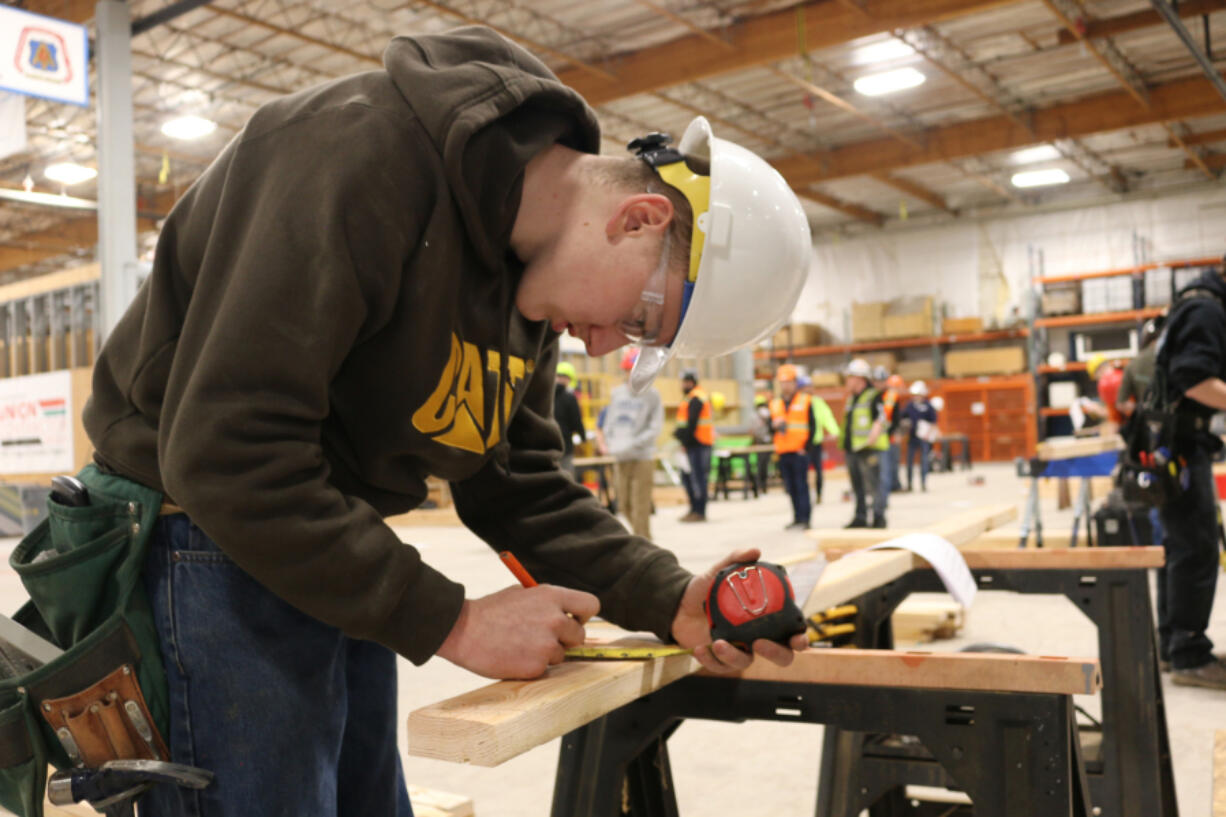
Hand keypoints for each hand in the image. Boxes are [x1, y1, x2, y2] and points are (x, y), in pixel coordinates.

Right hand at [437, 585, 599, 679]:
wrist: (463, 630)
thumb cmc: (490, 611)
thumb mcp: (521, 594)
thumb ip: (546, 602)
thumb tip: (565, 612)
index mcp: (552, 596)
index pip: (591, 605)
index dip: (583, 616)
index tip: (573, 620)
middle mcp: (555, 620)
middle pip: (579, 635)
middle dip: (565, 639)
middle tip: (543, 638)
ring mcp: (547, 645)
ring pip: (561, 655)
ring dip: (546, 654)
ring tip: (520, 645)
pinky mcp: (537, 666)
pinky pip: (544, 669)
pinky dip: (531, 666)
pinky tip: (513, 656)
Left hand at [670, 548, 809, 673]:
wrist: (679, 603)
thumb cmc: (707, 588)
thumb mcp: (720, 571)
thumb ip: (737, 559)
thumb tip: (755, 551)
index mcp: (767, 619)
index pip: (792, 632)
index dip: (800, 639)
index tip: (797, 638)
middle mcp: (758, 636)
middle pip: (781, 656)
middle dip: (775, 654)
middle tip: (759, 643)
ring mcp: (740, 649)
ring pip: (747, 663)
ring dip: (734, 657)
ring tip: (718, 643)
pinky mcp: (720, 659)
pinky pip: (721, 666)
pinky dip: (711, 660)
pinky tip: (700, 649)